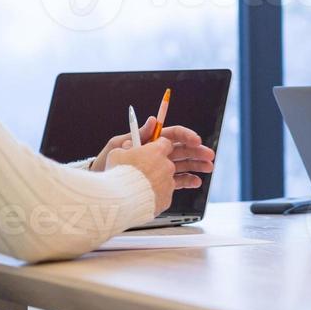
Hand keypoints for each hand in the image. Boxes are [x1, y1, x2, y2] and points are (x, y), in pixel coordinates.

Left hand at [93, 122, 214, 175]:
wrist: (101, 189)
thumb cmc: (106, 164)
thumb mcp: (118, 145)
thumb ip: (137, 134)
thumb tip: (153, 120)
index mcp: (150, 142)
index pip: (173, 135)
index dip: (186, 136)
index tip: (196, 140)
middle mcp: (157, 155)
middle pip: (182, 150)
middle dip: (197, 151)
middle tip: (209, 155)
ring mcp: (159, 169)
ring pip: (183, 165)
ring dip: (197, 165)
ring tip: (208, 168)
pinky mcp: (160, 184)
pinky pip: (177, 181)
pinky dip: (188, 181)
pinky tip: (196, 182)